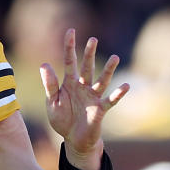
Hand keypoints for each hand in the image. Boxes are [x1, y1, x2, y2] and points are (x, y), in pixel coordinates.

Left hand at [39, 29, 128, 169]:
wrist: (73, 139)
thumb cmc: (62, 119)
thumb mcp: (52, 102)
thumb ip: (50, 85)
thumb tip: (44, 65)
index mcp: (69, 83)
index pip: (70, 61)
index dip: (70, 46)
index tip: (71, 31)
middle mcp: (83, 87)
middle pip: (87, 67)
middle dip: (89, 54)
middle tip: (92, 40)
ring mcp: (93, 97)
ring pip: (102, 81)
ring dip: (108, 70)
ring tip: (115, 58)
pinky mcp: (101, 109)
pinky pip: (111, 100)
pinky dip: (118, 94)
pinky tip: (126, 86)